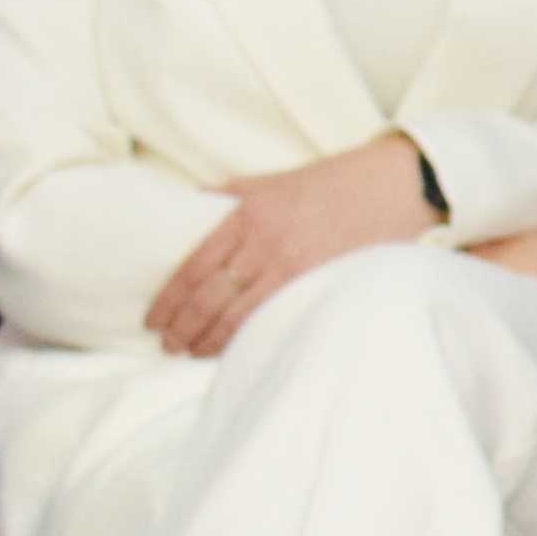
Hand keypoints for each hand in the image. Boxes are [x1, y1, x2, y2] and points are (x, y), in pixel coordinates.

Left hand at [148, 138, 435, 355]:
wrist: (384, 187)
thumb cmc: (326, 184)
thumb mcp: (267, 182)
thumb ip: (226, 199)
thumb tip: (188, 211)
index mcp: (244, 214)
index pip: (193, 266)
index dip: (168, 299)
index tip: (152, 319)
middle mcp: (262, 242)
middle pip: (208, 297)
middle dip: (182, 327)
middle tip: (167, 345)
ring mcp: (290, 265)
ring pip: (237, 315)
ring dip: (208, 339)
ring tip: (190, 352)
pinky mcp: (315, 282)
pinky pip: (271, 317)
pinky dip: (246, 337)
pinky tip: (232, 349)